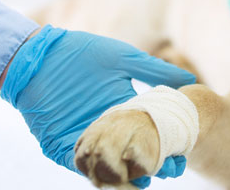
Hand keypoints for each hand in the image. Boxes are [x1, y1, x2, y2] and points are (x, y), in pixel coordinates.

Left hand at [0, 27, 195, 186]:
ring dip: (124, 174)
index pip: (148, 132)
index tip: (182, 154)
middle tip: (167, 170)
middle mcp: (106, 127)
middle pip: (131, 153)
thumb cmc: (80, 52)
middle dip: (150, 165)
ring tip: (143, 180)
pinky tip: (111, 177)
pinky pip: (80, 164)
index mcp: (123, 108)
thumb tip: (190, 80)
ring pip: (108, 163)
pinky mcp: (62, 145)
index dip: (165, 144)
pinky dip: (93, 172)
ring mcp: (85, 137)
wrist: (39, 56)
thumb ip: (155, 72)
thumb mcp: (123, 59)